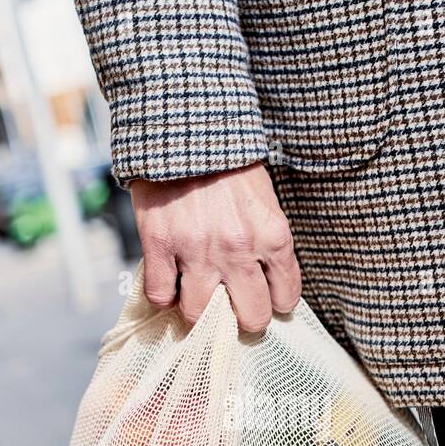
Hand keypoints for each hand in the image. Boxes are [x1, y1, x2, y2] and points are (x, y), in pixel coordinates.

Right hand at [129, 162, 301, 332]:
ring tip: (196, 293)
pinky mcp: (160, 245)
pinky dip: (162, 294)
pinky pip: (159, 295)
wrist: (185, 127)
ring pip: (200, 315)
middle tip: (232, 308)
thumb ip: (268, 243)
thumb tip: (266, 284)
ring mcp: (197, 250)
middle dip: (243, 318)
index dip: (274, 302)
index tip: (263, 298)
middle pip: (251, 317)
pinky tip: (168, 281)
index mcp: (273, 236)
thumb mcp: (265, 201)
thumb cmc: (228, 164)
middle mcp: (239, 249)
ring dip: (198, 309)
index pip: (285, 298)